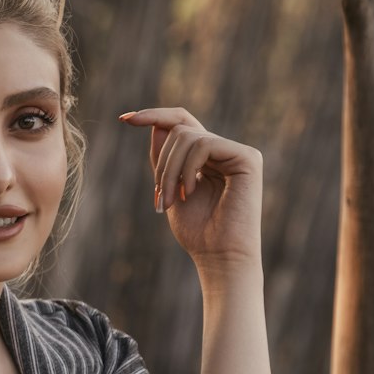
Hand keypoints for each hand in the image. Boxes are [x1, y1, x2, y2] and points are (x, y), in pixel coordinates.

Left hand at [119, 105, 263, 268]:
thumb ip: (164, 158)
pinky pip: (204, 144)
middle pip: (179, 129)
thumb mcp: (169, 189)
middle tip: (158, 197)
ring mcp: (238, 152)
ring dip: (170, 170)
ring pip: (187, 136)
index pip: (181, 123)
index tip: (125, 119)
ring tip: (169, 201)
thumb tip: (156, 125)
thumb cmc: (197, 231)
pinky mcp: (248, 158)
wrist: (219, 257)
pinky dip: (187, 168)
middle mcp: (225, 150)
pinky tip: (189, 192)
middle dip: (160, 162)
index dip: (154, 116)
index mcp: (208, 157)